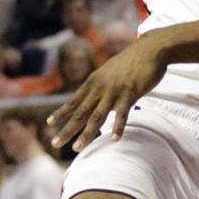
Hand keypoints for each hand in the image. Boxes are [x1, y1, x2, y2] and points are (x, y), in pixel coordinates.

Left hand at [46, 34, 167, 150]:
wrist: (149, 49)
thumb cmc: (130, 61)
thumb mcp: (109, 72)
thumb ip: (100, 85)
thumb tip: (95, 97)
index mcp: (93, 82)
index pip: (74, 101)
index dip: (61, 113)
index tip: (49, 124)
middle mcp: (100, 88)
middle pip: (81, 113)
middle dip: (67, 129)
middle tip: (55, 143)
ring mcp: (114, 91)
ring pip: (97, 116)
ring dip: (86, 134)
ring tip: (78, 148)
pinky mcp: (130, 93)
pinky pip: (122, 113)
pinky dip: (118, 126)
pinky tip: (114, 139)